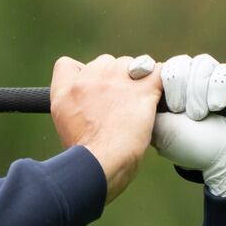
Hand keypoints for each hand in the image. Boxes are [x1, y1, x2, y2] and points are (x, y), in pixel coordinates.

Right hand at [51, 53, 162, 203]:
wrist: (101, 163)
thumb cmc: (85, 155)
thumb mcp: (63, 124)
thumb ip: (72, 105)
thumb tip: (87, 104)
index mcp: (66, 90)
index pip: (68, 65)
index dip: (82, 73)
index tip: (93, 89)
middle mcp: (89, 79)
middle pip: (106, 62)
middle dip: (115, 79)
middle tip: (121, 103)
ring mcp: (117, 81)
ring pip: (133, 65)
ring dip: (138, 80)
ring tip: (139, 103)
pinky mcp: (142, 89)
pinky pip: (159, 71)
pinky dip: (162, 80)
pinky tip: (159, 93)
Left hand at [151, 53, 225, 196]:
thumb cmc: (195, 148)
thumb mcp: (160, 130)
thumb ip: (145, 105)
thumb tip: (137, 81)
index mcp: (170, 94)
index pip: (158, 68)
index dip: (160, 78)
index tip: (166, 101)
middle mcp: (191, 84)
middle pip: (179, 63)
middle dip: (179, 86)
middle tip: (181, 111)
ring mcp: (214, 81)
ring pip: (201, 64)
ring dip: (198, 90)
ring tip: (200, 115)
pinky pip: (224, 70)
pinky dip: (218, 88)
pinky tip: (217, 107)